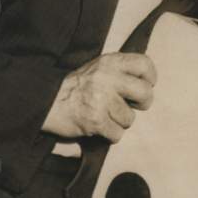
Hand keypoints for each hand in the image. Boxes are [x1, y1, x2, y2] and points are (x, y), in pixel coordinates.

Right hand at [41, 53, 156, 142]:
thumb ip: (120, 71)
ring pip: (130, 118)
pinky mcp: (96, 120)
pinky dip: (110, 134)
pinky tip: (100, 126)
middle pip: (145, 93)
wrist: (47, 102)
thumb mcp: (98, 68)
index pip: (144, 64)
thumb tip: (146, 83)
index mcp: (110, 62)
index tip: (146, 84)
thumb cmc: (77, 87)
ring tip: (106, 115)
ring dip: (120, 121)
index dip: (150, 77)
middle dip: (143, 103)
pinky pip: (117, 134)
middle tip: (133, 105)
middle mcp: (108, 78)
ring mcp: (101, 100)